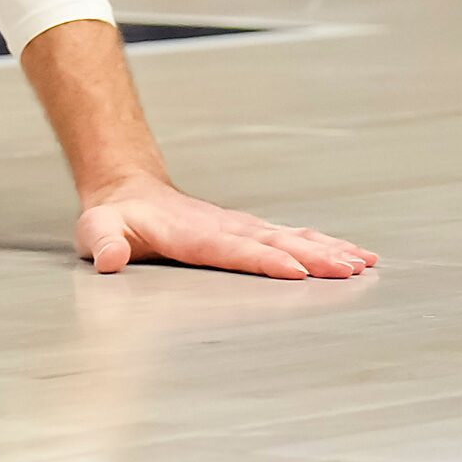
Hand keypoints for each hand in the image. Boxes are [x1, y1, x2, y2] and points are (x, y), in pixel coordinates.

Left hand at [75, 179, 375, 280]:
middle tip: (350, 269)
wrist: (127, 191)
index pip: (231, 249)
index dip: (263, 259)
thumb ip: (102, 244)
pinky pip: (291, 236)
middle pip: (272, 243)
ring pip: (290, 237)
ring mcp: (239, 227)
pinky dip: (324, 244)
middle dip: (312, 256)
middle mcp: (222, 228)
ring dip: (327, 249)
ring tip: (364, 262)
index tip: (296, 269)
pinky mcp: (249, 231)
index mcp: (190, 234)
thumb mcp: (97, 231)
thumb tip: (108, 260)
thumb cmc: (114, 219)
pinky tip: (353, 255)